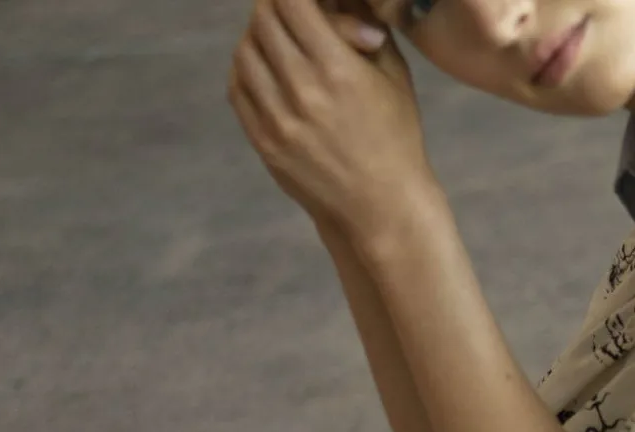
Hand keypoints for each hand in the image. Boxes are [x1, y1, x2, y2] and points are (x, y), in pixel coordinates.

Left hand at [228, 0, 434, 234]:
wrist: (382, 207)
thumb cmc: (396, 137)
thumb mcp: (394, 75)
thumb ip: (362, 24)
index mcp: (337, 69)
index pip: (291, 1)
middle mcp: (302, 91)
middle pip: (263, 20)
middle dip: (276, 8)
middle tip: (290, 13)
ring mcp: (278, 120)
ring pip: (245, 51)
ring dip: (259, 38)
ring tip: (279, 44)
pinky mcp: (264, 143)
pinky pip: (238, 88)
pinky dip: (248, 71)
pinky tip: (268, 73)